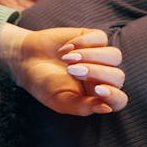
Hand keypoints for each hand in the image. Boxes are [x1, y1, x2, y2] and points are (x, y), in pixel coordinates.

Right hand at [0, 24, 127, 115]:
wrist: (28, 60)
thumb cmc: (44, 85)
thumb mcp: (60, 101)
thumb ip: (82, 107)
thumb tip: (107, 108)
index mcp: (96, 98)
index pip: (118, 100)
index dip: (114, 96)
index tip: (98, 90)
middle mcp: (102, 78)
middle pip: (117, 76)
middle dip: (96, 72)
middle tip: (72, 71)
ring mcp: (100, 57)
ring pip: (114, 56)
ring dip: (92, 56)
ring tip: (68, 59)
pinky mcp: (93, 39)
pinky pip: (101, 38)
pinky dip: (84, 42)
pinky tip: (66, 48)